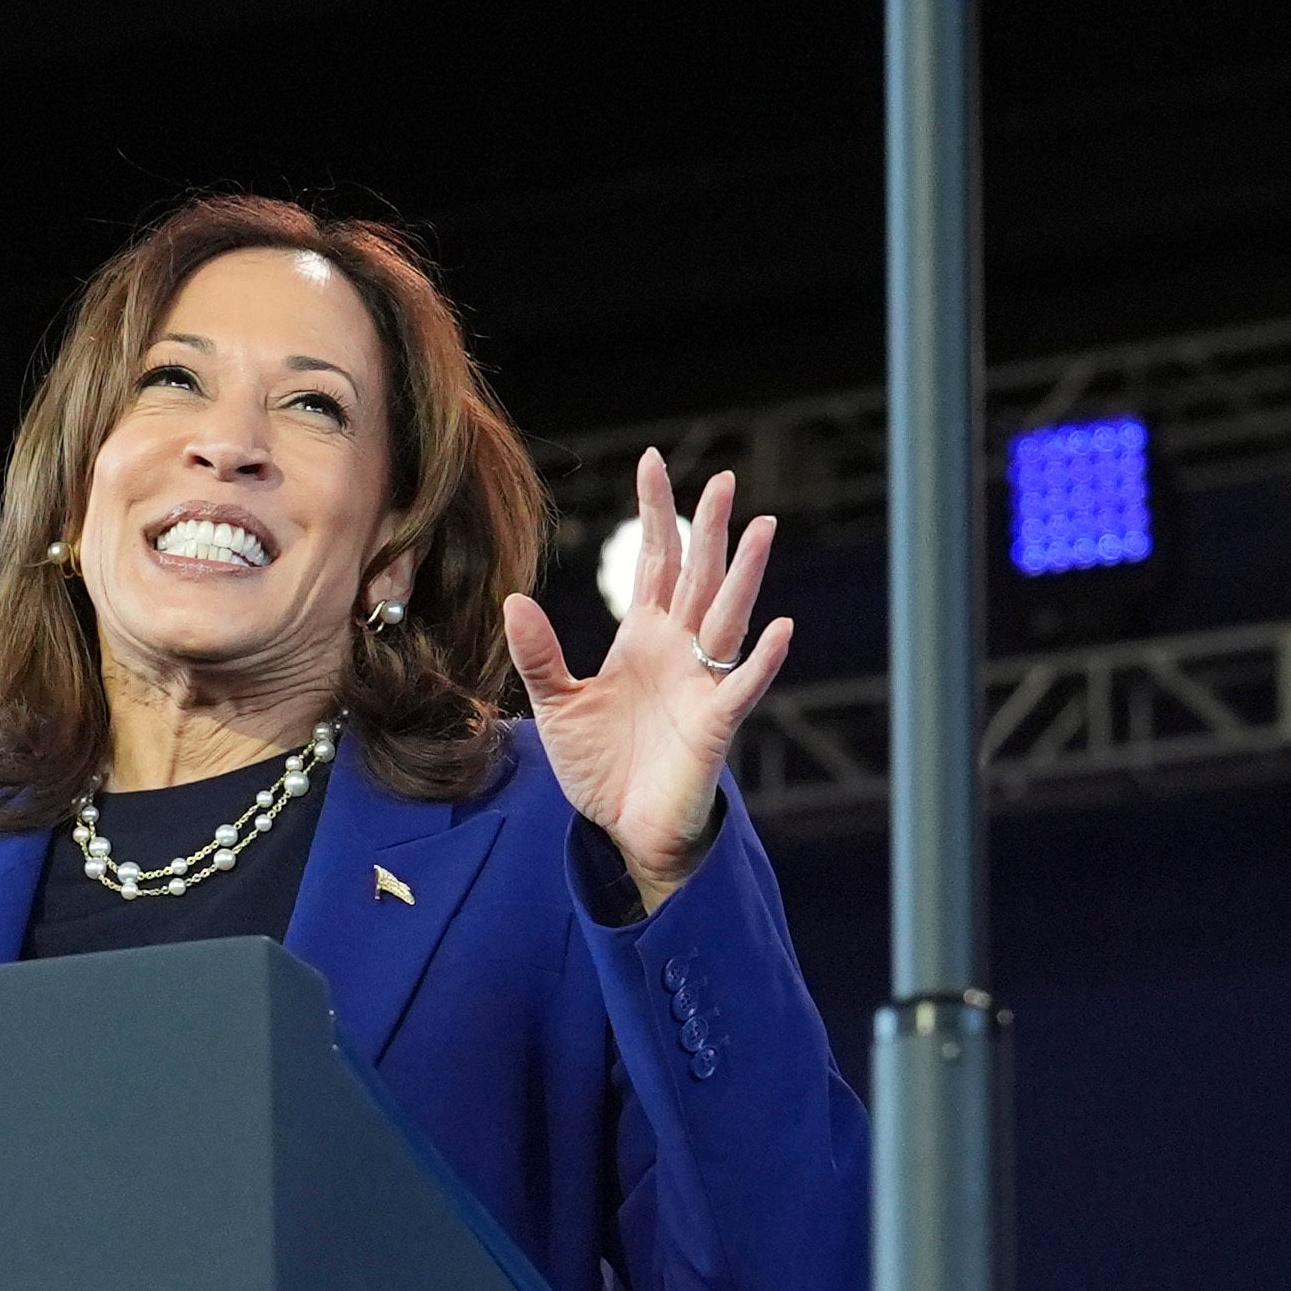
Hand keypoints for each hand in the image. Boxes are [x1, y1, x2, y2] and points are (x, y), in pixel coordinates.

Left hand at [501, 450, 795, 913]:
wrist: (623, 829)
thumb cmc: (600, 767)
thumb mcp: (556, 705)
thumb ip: (538, 654)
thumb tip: (514, 600)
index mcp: (643, 639)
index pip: (656, 563)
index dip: (657, 514)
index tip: (653, 462)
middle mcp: (679, 652)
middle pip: (699, 577)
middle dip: (710, 529)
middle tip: (725, 478)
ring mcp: (701, 684)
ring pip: (727, 618)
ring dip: (744, 575)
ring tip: (761, 527)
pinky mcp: (714, 725)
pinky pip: (742, 687)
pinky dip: (760, 660)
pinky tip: (777, 629)